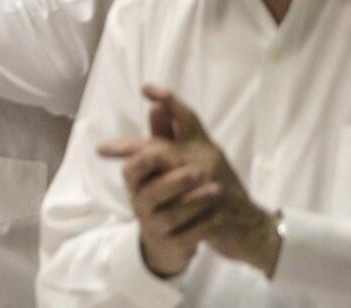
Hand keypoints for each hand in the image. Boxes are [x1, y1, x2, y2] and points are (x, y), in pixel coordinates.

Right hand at [98, 134, 216, 276]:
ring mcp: (156, 226)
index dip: (140, 158)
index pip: (132, 167)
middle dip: (172, 181)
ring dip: (195, 201)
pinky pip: (188, 237)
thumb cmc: (168, 195)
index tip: (153, 152)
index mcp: (138, 181)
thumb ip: (163, 135)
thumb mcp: (167, 165)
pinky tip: (217, 216)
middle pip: (149, 192)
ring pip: (171, 215)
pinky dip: (204, 226)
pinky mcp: (174, 245)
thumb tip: (157, 104)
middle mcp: (141, 203)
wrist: (173, 241)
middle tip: (196, 171)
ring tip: (215, 190)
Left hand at [100, 85, 282, 278]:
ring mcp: (211, 186)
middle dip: (133, 148)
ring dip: (144, 175)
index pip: (187, 117)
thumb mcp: (197, 157)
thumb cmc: (215, 185)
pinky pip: (180, 206)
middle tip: (104, 148)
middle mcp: (206, 160)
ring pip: (170, 177)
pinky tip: (140, 201)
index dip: (169, 100)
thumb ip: (172, 136)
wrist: (250, 226)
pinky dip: (165, 204)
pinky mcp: (212, 211)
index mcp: (202, 145)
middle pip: (164, 148)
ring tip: (122, 172)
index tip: (146, 89)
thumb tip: (153, 107)